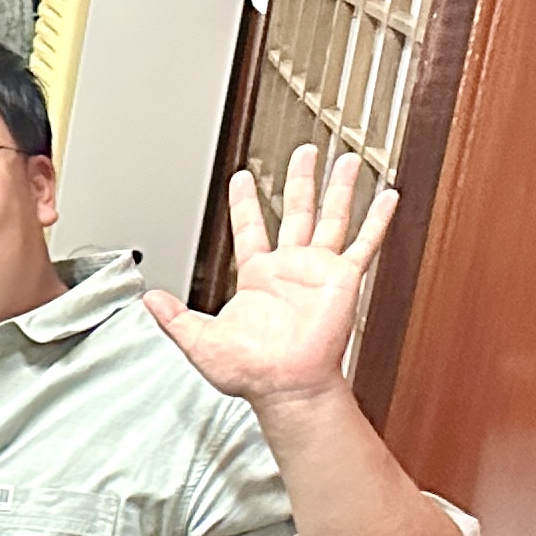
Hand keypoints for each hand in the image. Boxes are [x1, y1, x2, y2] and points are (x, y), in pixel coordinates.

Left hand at [141, 145, 397, 413]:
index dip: (245, 202)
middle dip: (299, 179)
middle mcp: (289, 267)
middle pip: (296, 211)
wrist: (283, 385)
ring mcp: (318, 270)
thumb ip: (173, 317)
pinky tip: (387, 196)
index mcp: (256, 276)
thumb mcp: (198, 340)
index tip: (242, 177)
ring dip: (339, 187)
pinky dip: (377, 219)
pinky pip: (364, 243)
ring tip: (345, 159)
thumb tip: (148, 299)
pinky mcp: (343, 279)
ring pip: (331, 217)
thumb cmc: (248, 371)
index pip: (250, 227)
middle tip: (304, 150)